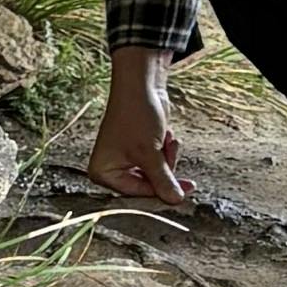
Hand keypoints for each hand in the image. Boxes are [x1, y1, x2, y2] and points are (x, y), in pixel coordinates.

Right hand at [85, 48, 190, 201]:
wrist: (143, 85)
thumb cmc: (136, 115)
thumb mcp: (150, 153)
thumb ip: (163, 180)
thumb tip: (176, 201)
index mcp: (103, 173)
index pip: (137, 194)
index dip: (160, 190)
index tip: (183, 189)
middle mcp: (111, 169)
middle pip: (148, 186)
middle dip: (164, 169)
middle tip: (170, 152)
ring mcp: (126, 160)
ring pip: (157, 175)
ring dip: (167, 158)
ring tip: (165, 139)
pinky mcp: (140, 152)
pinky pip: (160, 163)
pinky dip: (166, 151)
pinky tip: (166, 135)